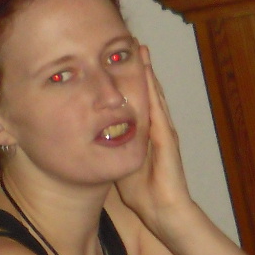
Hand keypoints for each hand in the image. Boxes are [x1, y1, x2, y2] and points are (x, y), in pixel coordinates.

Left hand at [112, 44, 192, 231]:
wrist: (163, 210)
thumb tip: (87, 136)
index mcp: (143, 133)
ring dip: (149, 74)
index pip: (136, 101)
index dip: (130, 79)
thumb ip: (107, 147)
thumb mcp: (117, 162)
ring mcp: (164, 132)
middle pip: (147, 92)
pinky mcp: (166, 140)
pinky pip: (158, 111)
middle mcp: (156, 128)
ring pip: (155, 95)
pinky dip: (154, 93)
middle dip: (141, 68)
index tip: (120, 59)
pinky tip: (148, 79)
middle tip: (133, 44)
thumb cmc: (142, 192)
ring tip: (142, 52)